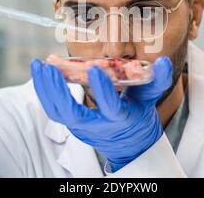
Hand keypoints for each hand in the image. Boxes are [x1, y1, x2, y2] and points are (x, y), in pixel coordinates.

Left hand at [30, 56, 171, 171]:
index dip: (103, 90)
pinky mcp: (72, 124)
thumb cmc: (139, 114)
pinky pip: (54, 111)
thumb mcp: (150, 98)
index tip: (95, 68)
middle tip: (50, 67)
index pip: (110, 107)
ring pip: (58, 112)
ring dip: (45, 89)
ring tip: (38, 65)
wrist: (129, 142)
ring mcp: (82, 127)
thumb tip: (165, 61)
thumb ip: (158, 80)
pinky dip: (44, 92)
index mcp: (120, 118)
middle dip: (59, 91)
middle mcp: (98, 126)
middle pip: (73, 114)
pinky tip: (39, 73)